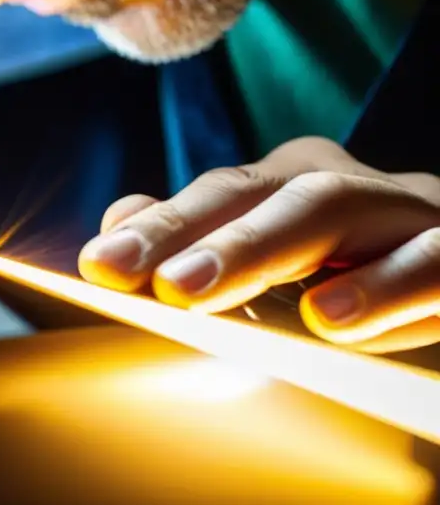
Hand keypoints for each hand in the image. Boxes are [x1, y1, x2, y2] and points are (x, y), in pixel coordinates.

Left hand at [78, 137, 439, 352]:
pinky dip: (381, 287)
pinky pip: (430, 260)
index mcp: (290, 185)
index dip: (156, 227)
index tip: (97, 265)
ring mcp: (404, 212)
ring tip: (194, 293)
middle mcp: (340, 186)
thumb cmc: (365, 270)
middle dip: (187, 233)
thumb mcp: (281, 261)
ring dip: (258, 249)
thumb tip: (117, 221)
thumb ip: (200, 240)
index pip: (214, 196)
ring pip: (331, 208)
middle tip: (138, 280)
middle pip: (256, 194)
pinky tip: (331, 319)